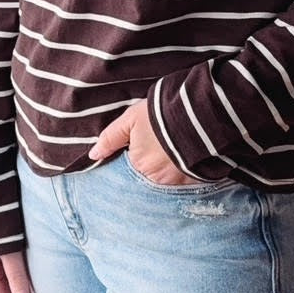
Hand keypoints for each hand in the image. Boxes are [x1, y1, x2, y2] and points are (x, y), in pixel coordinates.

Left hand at [88, 98, 203, 186]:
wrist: (200, 112)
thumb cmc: (161, 113)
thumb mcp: (130, 119)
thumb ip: (110, 138)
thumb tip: (93, 156)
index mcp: (138, 165)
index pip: (131, 166)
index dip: (137, 152)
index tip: (145, 140)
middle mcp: (156, 178)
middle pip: (149, 173)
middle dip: (153, 160)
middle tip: (161, 141)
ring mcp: (178, 180)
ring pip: (167, 176)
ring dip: (168, 165)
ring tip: (174, 145)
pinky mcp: (196, 179)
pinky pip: (186, 178)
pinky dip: (185, 168)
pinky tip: (187, 153)